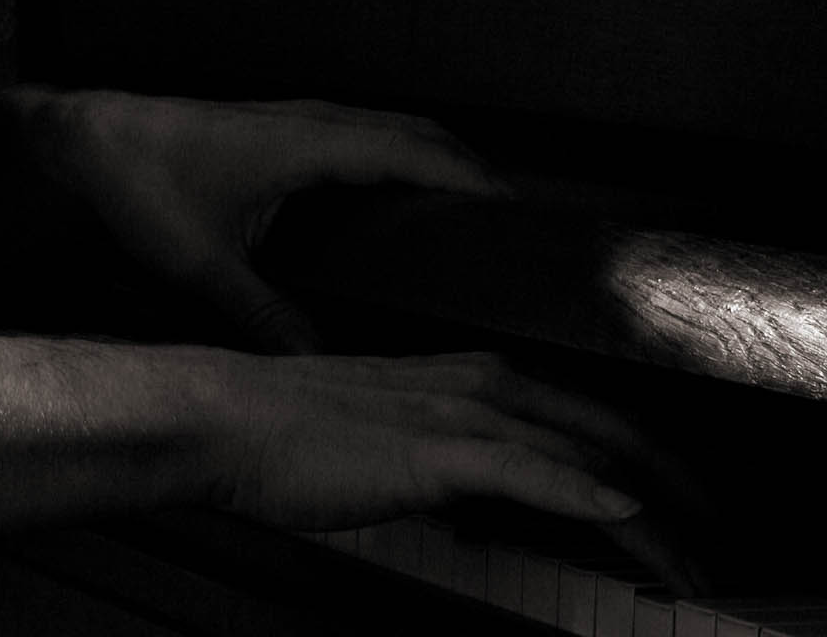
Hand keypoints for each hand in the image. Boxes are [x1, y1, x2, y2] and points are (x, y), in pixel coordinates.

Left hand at [0, 87, 503, 351]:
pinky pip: (364, 133)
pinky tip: (403, 198)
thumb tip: (317, 368)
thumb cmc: (140, 186)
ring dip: (439, 159)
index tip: (523, 218)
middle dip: (474, 172)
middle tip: (521, 227)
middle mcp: (312, 120)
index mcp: (308, 144)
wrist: (84, 138)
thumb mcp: (204, 267)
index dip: (473, 184)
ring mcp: (297, 116)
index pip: (416, 154)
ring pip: (391, 128)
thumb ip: (266, 320)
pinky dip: (401, 156)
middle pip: (419, 134)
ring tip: (479, 213)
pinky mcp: (280, 125)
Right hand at [205, 345, 699, 591]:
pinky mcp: (431, 448)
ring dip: (644, 503)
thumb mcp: (371, 442)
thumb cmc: (275, 429)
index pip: (566, 410)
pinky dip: (581, 491)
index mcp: (452, 376)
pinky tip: (621, 515)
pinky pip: (525, 471)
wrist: (218, 415)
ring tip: (688, 548)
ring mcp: (451, 412)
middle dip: (662, 473)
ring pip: (574, 451)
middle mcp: (465, 383)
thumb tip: (460, 493)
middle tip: (705, 521)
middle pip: (593, 423)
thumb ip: (426, 459)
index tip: (662, 489)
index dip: (626, 448)